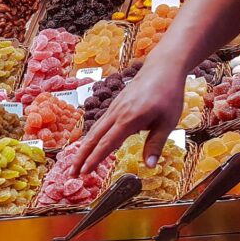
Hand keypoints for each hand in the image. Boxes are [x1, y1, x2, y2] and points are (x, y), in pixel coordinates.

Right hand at [72, 61, 186, 174]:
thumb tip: (149, 166)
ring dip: (83, 148)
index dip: (94, 159)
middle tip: (71, 172)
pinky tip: (89, 144)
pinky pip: (99, 123)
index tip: (84, 172)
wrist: (163, 67)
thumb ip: (156, 144)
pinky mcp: (115, 105)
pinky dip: (91, 137)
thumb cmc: (168, 93)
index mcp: (129, 119)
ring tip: (76, 162)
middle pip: (93, 137)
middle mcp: (117, 113)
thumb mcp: (168, 122)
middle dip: (80, 156)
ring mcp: (114, 108)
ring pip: (93, 130)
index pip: (107, 143)